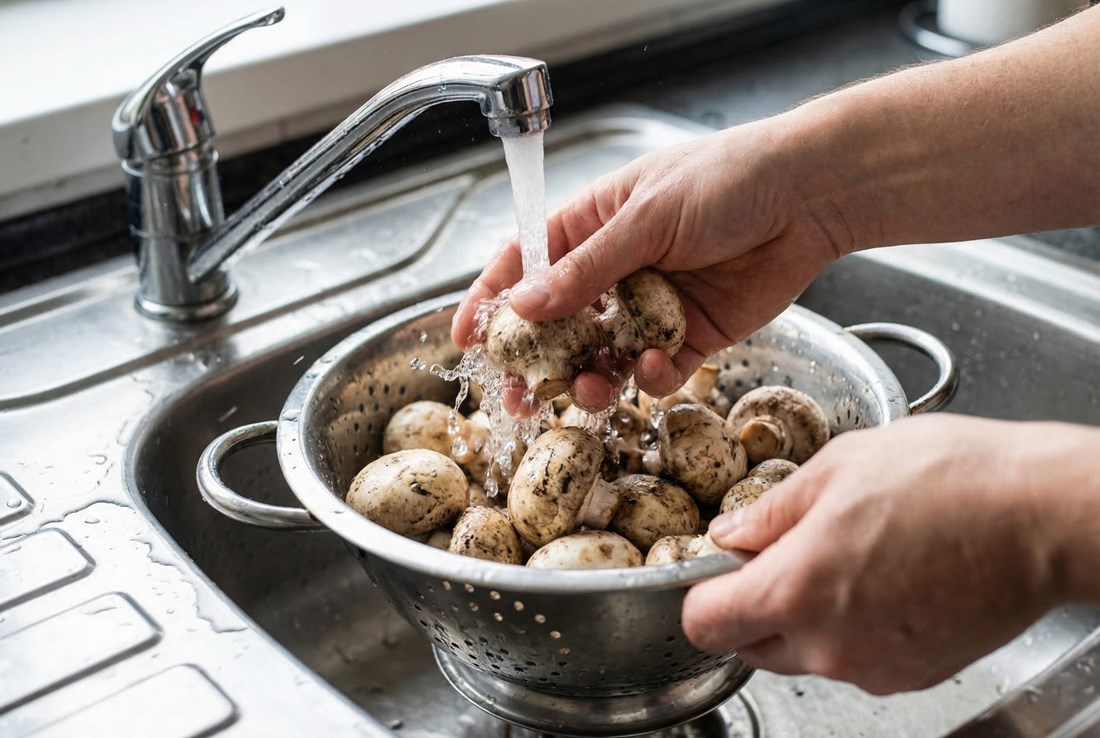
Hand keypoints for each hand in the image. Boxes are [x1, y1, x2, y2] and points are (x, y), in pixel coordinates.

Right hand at [451, 121, 843, 411]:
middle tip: (521, 396)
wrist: (808, 197)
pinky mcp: (689, 336)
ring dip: (590, 379)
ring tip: (589, 389)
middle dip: (537, 362)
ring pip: (603, 357)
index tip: (465, 339)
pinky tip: (657, 366)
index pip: (524, 265)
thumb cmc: (725, 180)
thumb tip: (521, 306)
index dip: (490, 300)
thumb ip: (585, 270)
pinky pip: (655, 370)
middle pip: (558, 325)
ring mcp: (650, 307)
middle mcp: (615, 269)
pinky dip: (650, 377)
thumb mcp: (645, 218)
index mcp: (592, 226)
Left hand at [682, 414, 1093, 694]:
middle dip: (752, 605)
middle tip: (785, 552)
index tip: (715, 569)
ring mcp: (874, 667)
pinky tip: (885, 579)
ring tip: (850, 557)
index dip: (701, 593)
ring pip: (804, 655)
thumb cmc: (951, 479)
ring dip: (806, 617)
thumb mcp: (839, 467)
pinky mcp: (914, 675)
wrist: (1043, 516)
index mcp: (795, 589)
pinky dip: (854, 629)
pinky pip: (856, 659)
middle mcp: (829, 645)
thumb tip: (730, 535)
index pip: (703, 623)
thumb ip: (770, 511)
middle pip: (750, 644)